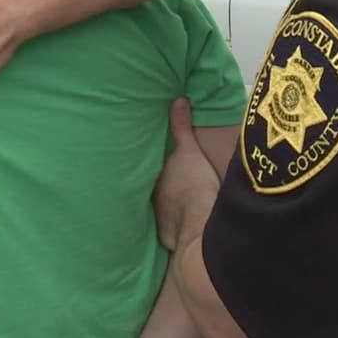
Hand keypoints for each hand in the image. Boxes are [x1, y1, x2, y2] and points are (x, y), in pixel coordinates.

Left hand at [154, 99, 220, 250]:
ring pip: (154, 210)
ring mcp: (156, 220)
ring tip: (162, 203)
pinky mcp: (167, 237)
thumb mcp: (189, 151)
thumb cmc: (192, 186)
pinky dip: (168, 226)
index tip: (140, 160)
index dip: (140, 165)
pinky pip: (165, 229)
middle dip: (146, 186)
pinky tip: (172, 226)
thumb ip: (180, 127)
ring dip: (157, 208)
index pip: (139, 170)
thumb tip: (178, 100)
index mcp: (149, 179)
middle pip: (145, 190)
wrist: (198, 227)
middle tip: (154, 181)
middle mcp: (147, 200)